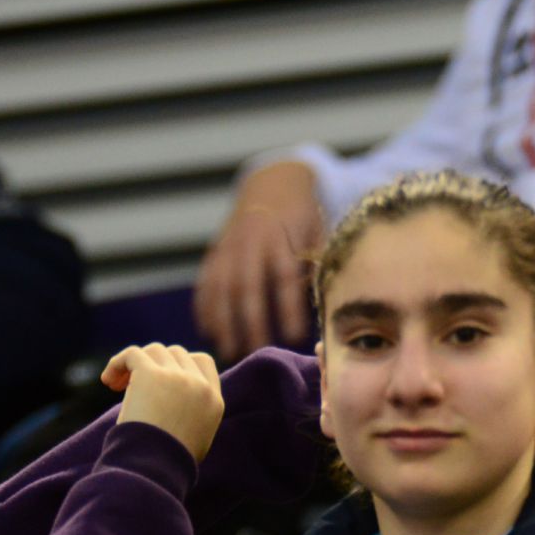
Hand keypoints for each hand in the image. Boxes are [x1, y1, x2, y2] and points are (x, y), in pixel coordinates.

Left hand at [101, 343, 223, 462]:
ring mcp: (176, 377)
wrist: (154, 468)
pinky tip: (108, 382)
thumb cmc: (168, 463)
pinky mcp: (150, 373)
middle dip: (156, 365)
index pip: (203, 362)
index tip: (161, 380)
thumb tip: (176, 405)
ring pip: (154, 351)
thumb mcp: (195, 438)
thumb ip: (193, 415)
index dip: (180, 365)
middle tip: (134, 387)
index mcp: (214, 400)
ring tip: (118, 386)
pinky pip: (131, 354)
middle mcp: (198, 384)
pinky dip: (118, 363)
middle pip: (176, 353)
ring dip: (136, 364)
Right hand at [195, 161, 324, 361]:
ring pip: (221, 286)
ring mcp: (229, 246)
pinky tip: (207, 331)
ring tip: (229, 351)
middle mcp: (251, 241)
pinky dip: (205, 306)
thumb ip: (320, 263)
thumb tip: (330, 300)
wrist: (272, 182)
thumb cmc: (305, 216)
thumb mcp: (319, 231)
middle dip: (250, 321)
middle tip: (255, 352)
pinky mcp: (216, 251)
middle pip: (247, 285)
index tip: (295, 336)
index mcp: (281, 236)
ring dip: (223, 321)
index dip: (289, 307)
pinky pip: (206, 280)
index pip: (285, 276)